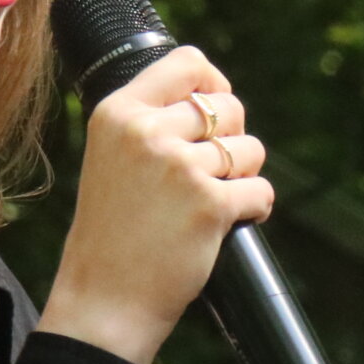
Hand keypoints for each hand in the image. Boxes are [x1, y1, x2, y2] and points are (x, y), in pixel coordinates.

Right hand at [36, 47, 273, 363]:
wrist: (102, 300)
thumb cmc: (111, 234)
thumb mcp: (112, 158)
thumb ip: (150, 123)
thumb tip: (211, 93)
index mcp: (117, 113)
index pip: (187, 62)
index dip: (214, 83)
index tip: (217, 108)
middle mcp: (147, 131)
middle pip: (227, 106)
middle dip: (233, 138)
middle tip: (211, 173)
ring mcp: (179, 167)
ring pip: (250, 149)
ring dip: (244, 176)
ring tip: (212, 202)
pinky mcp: (209, 204)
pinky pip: (261, 191)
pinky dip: (256, 208)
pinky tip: (231, 223)